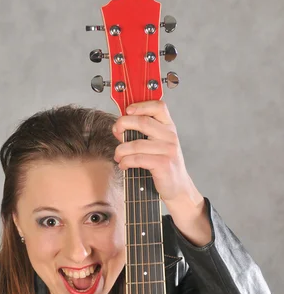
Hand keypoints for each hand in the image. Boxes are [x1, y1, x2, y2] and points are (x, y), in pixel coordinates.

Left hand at [112, 101, 211, 245]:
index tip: (127, 110)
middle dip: (123, 124)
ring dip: (121, 150)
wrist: (178, 188)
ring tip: (118, 156)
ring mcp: (168, 150)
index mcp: (169, 127)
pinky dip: (126, 161)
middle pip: (142, 122)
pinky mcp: (163, 164)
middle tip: (116, 132)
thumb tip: (119, 126)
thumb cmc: (163, 166)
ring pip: (136, 144)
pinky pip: (137, 159)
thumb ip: (142, 134)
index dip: (141, 105)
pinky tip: (123, 165)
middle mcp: (170, 136)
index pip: (158, 107)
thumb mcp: (157, 145)